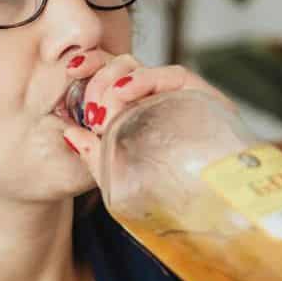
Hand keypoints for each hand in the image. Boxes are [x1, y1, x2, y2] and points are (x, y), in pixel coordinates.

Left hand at [61, 50, 234, 188]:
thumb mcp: (119, 177)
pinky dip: (146, 78)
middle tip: (90, 110)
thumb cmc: (166, 199)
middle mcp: (157, 100)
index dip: (90, 65)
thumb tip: (68, 134)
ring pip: (143, 68)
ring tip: (102, 111)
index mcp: (137, 111)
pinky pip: (175, 76)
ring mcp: (180, 98)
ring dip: (115, 80)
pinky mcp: (205, 99)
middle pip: (123, 67)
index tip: (70, 70)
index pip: (111, 75)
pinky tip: (124, 91)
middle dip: (99, 78)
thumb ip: (94, 156)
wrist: (213, 215)